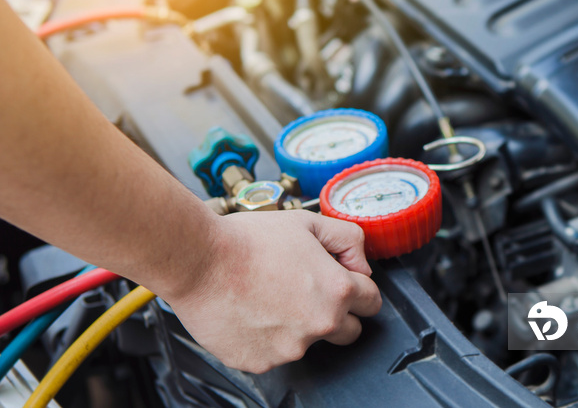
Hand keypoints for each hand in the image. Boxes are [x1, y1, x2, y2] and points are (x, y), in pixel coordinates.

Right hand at [164, 210, 381, 373]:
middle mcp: (319, 324)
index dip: (360, 288)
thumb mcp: (308, 222)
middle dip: (338, 313)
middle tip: (309, 292)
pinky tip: (252, 311)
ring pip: (309, 342)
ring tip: (270, 295)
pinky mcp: (262, 362)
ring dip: (299, 324)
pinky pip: (275, 353)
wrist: (199, 260)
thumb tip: (360, 261)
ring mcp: (290, 348)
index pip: (372, 302)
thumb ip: (347, 239)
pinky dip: (268, 337)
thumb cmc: (248, 240)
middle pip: (350, 330)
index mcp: (336, 291)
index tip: (345, 284)